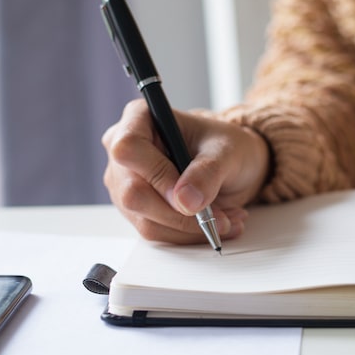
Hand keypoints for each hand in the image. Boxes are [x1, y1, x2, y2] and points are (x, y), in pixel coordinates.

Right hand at [102, 99, 270, 243]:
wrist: (231, 164)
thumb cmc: (225, 146)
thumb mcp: (227, 151)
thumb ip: (208, 172)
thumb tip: (186, 201)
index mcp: (140, 119)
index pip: (128, 148)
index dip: (156, 176)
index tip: (187, 195)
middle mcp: (124, 151)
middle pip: (133, 193)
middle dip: (180, 214)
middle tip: (219, 216)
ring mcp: (125, 183)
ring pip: (146, 220)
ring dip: (190, 229)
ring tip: (227, 219)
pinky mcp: (135, 210)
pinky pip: (156, 232)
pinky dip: (189, 235)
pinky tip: (215, 224)